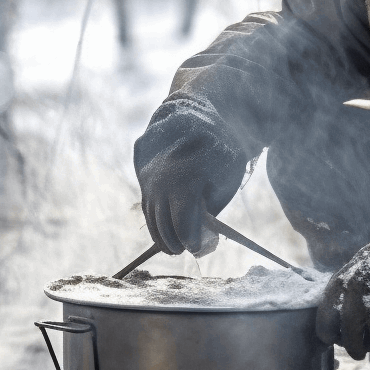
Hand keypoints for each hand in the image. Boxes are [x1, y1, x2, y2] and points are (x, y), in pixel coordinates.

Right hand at [133, 106, 247, 255]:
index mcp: (187, 177)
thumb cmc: (218, 151)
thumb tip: (200, 233)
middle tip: (189, 249)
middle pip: (165, 224)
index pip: (183, 221)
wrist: (192, 119)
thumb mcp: (224, 177)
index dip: (190, 239)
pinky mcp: (145, 180)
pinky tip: (165, 234)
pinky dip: (156, 224)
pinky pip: (148, 209)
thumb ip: (210, 206)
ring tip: (176, 247)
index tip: (198, 247)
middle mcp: (163, 180)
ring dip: (164, 237)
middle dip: (177, 242)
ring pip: (153, 218)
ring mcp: (151, 180)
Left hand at [316, 237, 369, 359]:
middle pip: (344, 339)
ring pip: (362, 347)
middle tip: (358, 349)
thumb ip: (347, 286)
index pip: (324, 318)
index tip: (334, 337)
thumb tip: (334, 312)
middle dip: (351, 346)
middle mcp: (354, 300)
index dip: (329, 331)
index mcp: (343, 283)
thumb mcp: (364, 263)